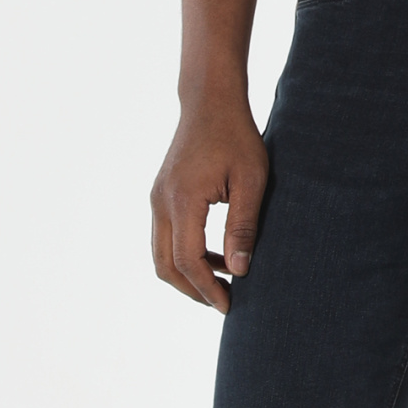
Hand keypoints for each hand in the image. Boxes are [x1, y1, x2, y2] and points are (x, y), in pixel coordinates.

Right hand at [151, 95, 268, 310]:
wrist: (209, 102)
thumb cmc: (236, 136)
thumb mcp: (251, 181)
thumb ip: (244, 226)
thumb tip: (239, 270)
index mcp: (183, 200)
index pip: (188, 261)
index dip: (207, 289)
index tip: (230, 306)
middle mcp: (161, 202)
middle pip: (165, 266)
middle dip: (193, 290)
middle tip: (224, 302)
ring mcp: (156, 198)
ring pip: (161, 254)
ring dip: (188, 274)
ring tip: (223, 282)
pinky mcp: (160, 195)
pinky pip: (165, 237)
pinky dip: (185, 254)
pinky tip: (216, 256)